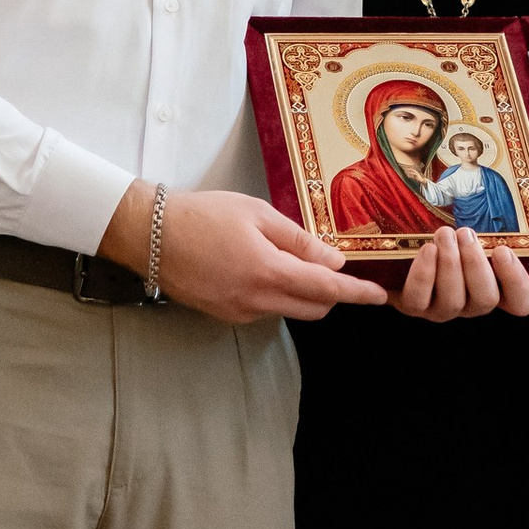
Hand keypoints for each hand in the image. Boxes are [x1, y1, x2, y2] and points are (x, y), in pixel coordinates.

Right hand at [105, 182, 385, 322]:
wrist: (149, 234)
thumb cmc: (203, 214)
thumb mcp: (257, 214)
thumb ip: (299, 240)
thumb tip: (334, 260)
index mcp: (268, 272)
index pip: (326, 289)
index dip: (356, 293)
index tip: (379, 296)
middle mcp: (256, 300)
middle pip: (313, 308)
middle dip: (331, 294)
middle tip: (334, 268)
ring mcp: (238, 312)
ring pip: (288, 310)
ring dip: (301, 293)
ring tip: (289, 260)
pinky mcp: (223, 315)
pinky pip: (264, 310)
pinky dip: (275, 294)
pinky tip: (260, 269)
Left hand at [389, 227, 528, 321]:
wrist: (399, 245)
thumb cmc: (446, 231)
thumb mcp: (468, 227)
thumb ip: (490, 219)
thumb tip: (496, 196)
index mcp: (492, 287)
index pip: (519, 302)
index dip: (517, 282)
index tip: (503, 251)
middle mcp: (470, 304)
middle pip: (486, 300)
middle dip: (476, 264)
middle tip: (465, 233)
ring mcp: (441, 309)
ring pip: (454, 301)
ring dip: (450, 264)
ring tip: (444, 233)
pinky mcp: (413, 306)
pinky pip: (419, 300)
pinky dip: (424, 275)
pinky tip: (427, 249)